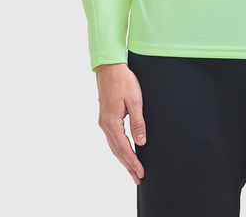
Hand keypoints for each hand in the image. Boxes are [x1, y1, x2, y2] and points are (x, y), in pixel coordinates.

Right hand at [95, 62, 146, 184]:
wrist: (109, 67)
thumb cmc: (123, 81)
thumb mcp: (135, 100)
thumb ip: (138, 122)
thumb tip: (141, 142)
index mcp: (112, 122)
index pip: (123, 148)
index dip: (132, 162)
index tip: (140, 173)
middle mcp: (105, 124)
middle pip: (117, 151)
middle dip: (128, 166)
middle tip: (137, 178)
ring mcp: (104, 121)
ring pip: (113, 146)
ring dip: (123, 159)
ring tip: (132, 170)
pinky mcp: (106, 117)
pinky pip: (112, 138)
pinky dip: (119, 148)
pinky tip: (124, 152)